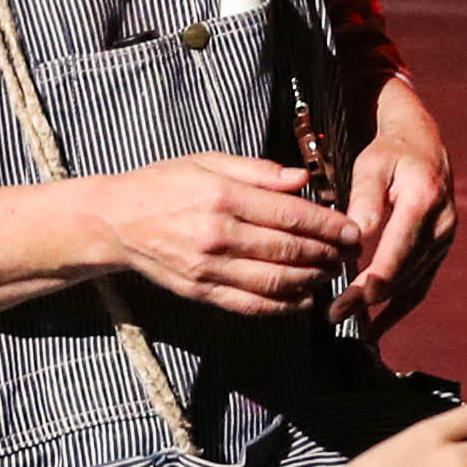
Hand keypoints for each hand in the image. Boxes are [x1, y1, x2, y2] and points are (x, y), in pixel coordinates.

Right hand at [80, 153, 354, 315]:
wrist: (115, 221)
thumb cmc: (164, 184)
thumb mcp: (207, 161)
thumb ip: (258, 171)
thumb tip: (303, 177)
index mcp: (223, 196)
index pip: (290, 215)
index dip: (328, 225)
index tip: (352, 230)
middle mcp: (218, 235)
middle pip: (288, 250)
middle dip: (328, 253)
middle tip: (349, 254)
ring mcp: (209, 268)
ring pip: (275, 281)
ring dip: (312, 280)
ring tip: (331, 273)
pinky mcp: (201, 292)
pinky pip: (251, 305)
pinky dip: (283, 306)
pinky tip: (304, 298)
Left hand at [345, 85, 457, 333]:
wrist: (423, 146)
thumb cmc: (390, 153)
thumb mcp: (372, 164)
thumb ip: (365, 196)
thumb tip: (359, 230)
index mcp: (425, 199)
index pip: (400, 247)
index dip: (377, 277)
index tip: (353, 299)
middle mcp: (442, 223)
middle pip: (405, 270)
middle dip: (370, 297)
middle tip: (336, 315)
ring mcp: (445, 239)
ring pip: (413, 282)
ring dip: (383, 307)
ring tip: (351, 326)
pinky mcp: (440, 250)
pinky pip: (421, 284)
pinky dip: (399, 307)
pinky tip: (377, 327)